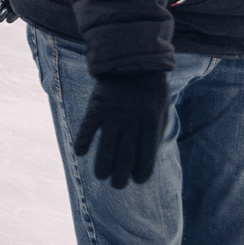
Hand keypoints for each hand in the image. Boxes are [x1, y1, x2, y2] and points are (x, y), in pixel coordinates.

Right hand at [72, 71, 170, 188]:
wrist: (133, 59)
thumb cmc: (151, 87)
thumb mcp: (162, 108)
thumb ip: (156, 131)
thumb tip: (150, 156)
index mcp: (151, 123)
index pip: (146, 156)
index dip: (142, 172)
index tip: (137, 180)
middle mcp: (132, 123)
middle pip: (125, 157)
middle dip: (121, 176)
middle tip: (117, 185)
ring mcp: (113, 115)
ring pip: (106, 148)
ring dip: (102, 166)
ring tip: (101, 176)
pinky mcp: (97, 107)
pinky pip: (87, 129)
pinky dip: (83, 141)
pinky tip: (80, 152)